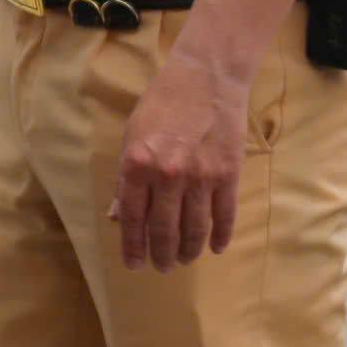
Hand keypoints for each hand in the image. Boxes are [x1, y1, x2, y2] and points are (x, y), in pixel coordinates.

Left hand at [109, 49, 247, 270]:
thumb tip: (118, 215)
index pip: (132, 217)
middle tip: (161, 268)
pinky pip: (224, 216)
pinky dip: (220, 236)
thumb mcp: (131, 135)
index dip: (132, 245)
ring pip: (195, 228)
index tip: (133, 264)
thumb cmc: (161, 104)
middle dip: (161, 254)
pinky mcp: (228, 176)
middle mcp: (167, 175)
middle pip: (164, 229)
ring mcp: (200, 177)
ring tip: (183, 260)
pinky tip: (215, 248)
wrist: (204, 78)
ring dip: (189, 250)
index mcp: (137, 164)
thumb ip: (126, 178)